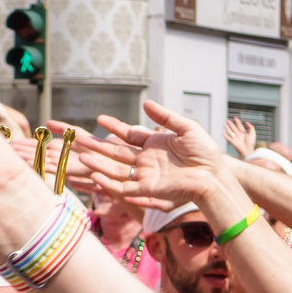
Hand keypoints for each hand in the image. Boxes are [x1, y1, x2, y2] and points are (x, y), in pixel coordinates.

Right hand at [76, 104, 225, 209]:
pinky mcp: (147, 189)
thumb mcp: (186, 127)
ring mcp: (145, 175)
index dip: (114, 127)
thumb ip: (165, 116)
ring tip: (80, 154)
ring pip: (115, 170)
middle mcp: (146, 161)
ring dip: (98, 163)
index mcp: (154, 146)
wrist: (214, 174)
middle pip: (115, 153)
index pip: (128, 135)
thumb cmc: (205, 152)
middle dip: (97, 146)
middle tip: (78, 139)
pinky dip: (109, 182)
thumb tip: (146, 103)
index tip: (100, 119)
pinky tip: (95, 174)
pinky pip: (123, 187)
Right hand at [223, 116, 255, 157]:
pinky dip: (225, 136)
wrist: (247, 150)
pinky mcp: (232, 142)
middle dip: (231, 124)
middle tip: (228, 120)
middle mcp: (238, 135)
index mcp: (243, 132)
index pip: (239, 125)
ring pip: (230, 132)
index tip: (235, 117)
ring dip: (227, 128)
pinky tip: (222, 133)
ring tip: (224, 125)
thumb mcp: (252, 133)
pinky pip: (228, 138)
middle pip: (234, 128)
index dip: (237, 121)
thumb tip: (246, 122)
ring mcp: (235, 138)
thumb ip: (250, 127)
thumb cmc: (251, 143)